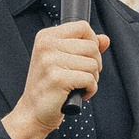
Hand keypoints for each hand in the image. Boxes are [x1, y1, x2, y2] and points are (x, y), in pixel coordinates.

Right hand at [2, 22, 108, 138]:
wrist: (32, 111)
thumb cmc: (48, 87)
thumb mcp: (64, 60)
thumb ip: (85, 47)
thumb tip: (105, 39)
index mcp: (46, 37)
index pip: (82, 27)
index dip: (92, 43)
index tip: (86, 58)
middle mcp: (46, 45)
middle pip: (91, 46)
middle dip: (95, 64)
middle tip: (82, 76)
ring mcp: (51, 61)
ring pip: (93, 64)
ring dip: (93, 78)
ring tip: (79, 85)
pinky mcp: (58, 78)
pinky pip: (90, 79)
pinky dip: (91, 89)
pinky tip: (80, 93)